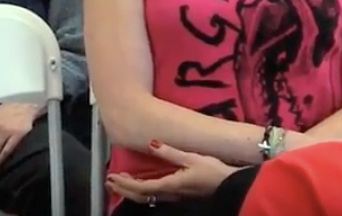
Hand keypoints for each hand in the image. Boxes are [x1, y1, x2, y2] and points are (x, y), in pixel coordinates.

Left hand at [106, 140, 237, 203]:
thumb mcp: (192, 158)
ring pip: (148, 198)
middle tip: (109, 181)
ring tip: (120, 182)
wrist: (231, 187)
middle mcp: (170, 194)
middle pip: (141, 196)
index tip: (112, 177)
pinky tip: (141, 185)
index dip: (125, 184)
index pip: (142, 188)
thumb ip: (169, 152)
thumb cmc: (214, 171)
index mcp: (170, 185)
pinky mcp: (180, 195)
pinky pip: (155, 196)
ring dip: (131, 191)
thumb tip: (150, 143)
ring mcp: (175, 197)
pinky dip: (143, 191)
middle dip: (123, 189)